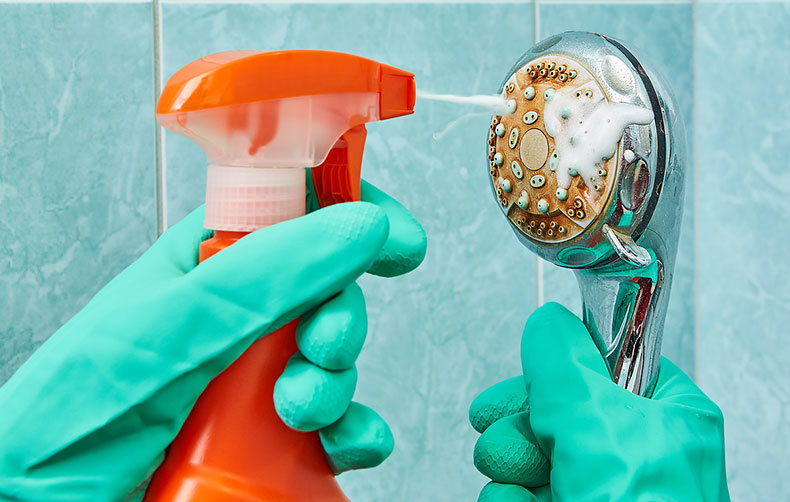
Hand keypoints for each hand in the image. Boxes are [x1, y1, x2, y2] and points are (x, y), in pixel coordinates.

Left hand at [0, 180, 425, 500]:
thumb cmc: (71, 419)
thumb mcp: (168, 328)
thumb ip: (264, 274)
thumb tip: (356, 225)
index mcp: (204, 264)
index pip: (291, 209)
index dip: (352, 212)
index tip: (397, 239)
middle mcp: (233, 316)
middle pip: (325, 290)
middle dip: (340, 318)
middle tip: (323, 346)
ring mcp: (250, 377)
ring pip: (331, 360)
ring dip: (337, 384)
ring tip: (299, 410)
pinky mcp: (266, 435)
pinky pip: (335, 423)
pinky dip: (353, 434)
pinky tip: (344, 446)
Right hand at [469, 303, 728, 500]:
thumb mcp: (597, 426)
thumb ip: (562, 364)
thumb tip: (543, 324)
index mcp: (666, 417)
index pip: (601, 364)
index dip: (555, 374)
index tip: (520, 389)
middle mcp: (637, 454)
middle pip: (554, 411)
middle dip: (523, 433)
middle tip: (518, 449)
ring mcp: (602, 492)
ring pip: (529, 456)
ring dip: (512, 473)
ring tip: (526, 492)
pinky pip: (520, 494)